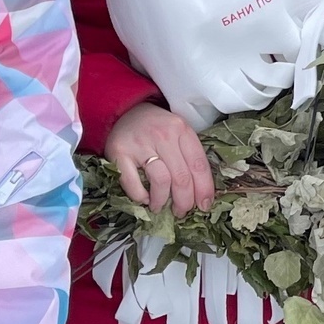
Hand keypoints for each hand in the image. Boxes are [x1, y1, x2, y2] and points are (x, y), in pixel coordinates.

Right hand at [106, 102, 213, 218]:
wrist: (125, 111)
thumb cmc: (157, 127)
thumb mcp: (178, 133)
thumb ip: (189, 156)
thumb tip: (201, 193)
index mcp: (181, 129)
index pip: (199, 165)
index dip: (204, 189)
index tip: (204, 206)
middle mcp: (163, 135)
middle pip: (181, 177)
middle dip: (184, 201)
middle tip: (181, 212)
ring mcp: (140, 143)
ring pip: (161, 181)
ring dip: (162, 201)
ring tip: (160, 207)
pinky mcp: (119, 152)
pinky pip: (132, 182)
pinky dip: (140, 196)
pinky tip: (144, 198)